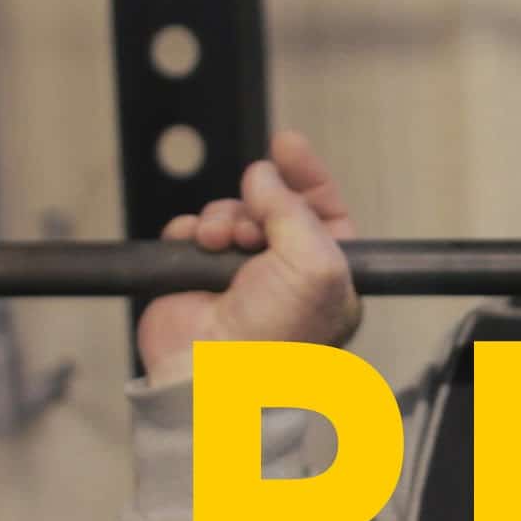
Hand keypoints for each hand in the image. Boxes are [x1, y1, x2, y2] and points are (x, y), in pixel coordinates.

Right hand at [135, 130, 362, 385]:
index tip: (287, 145)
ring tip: (222, 241)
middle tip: (251, 227)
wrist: (215, 375)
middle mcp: (286, 274)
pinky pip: (192, 231)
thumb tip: (265, 177)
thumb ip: (296, 211)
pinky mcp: (196, 277)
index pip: (324, 210)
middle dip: (259, 204)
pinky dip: (191, 231)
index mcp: (328, 275)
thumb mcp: (314, 264)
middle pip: (273, 206)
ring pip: (231, 214)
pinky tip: (198, 246)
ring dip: (224, 218)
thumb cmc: (276, 340)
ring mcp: (240, 275)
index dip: (307, 176)